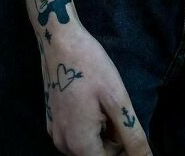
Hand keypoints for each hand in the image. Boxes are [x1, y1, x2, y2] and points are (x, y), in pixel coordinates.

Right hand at [38, 24, 151, 155]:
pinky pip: (75, 135)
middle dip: (113, 140)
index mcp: (79, 144)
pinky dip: (87, 125)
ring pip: (87, 146)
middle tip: (112, 109)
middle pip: (98, 154)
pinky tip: (88, 102)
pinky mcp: (51, 120)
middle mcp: (62, 144)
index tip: (122, 120)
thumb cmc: (90, 65)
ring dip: (101, 133)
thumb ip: (133, 137)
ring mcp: (54, 132)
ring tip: (101, 104)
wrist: (59, 39)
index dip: (124, 147)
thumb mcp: (117, 100)